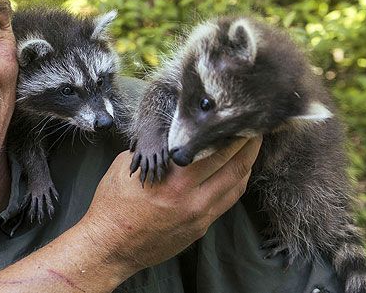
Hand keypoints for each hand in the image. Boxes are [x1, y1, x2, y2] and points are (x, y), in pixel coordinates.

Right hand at [80, 136, 261, 271]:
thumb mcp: (129, 165)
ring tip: (251, 147)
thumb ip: (156, 149)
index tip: (239, 118)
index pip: (217, 151)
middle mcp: (192, 200)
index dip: (233, 133)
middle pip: (235, 167)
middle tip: (255, 127)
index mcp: (174, 181)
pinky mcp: (200, 228)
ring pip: (237, 186)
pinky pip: (226, 202)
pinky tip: (235, 171)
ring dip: (246, 164)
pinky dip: (235, 183)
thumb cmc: (113, 204)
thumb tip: (173, 131)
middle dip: (249, 145)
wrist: (109, 246)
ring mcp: (199, 217)